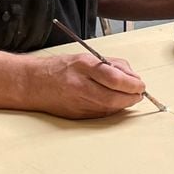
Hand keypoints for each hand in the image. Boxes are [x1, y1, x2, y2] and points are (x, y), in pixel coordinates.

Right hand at [31, 51, 145, 118]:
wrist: (33, 84)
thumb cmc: (60, 68)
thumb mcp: (87, 57)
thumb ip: (112, 65)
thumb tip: (133, 77)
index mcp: (84, 67)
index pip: (116, 78)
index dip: (133, 84)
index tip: (140, 84)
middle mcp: (81, 86)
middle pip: (115, 98)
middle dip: (132, 97)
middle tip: (139, 93)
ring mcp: (78, 103)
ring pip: (110, 108)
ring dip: (124, 104)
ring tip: (129, 97)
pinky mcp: (77, 116)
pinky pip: (101, 115)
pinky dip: (112, 110)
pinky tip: (114, 103)